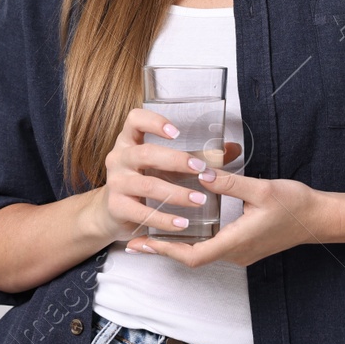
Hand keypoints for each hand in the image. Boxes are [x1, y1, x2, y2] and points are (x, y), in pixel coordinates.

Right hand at [86, 108, 226, 244]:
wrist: (112, 212)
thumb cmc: (144, 182)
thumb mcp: (164, 165)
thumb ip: (197, 156)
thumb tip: (232, 148)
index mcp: (129, 141)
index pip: (135, 120)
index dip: (154, 122)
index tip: (177, 132)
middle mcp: (119, 158)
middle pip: (145, 153)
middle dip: (176, 161)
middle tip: (201, 169)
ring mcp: (115, 183)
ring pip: (146, 185)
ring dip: (176, 193)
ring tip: (199, 201)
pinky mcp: (116, 206)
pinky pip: (142, 213)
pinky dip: (164, 219)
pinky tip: (182, 223)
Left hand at [128, 168, 325, 267]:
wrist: (319, 219)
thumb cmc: (295, 204)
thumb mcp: (262, 188)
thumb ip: (229, 182)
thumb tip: (200, 171)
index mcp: (237, 242)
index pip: (193, 255)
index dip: (165, 251)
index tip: (142, 243)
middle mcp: (235, 253)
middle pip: (191, 257)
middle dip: (162, 249)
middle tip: (134, 239)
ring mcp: (240, 252)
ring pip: (201, 252)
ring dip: (175, 244)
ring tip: (149, 231)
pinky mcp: (244, 246)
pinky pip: (211, 247)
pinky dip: (191, 239)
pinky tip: (180, 225)